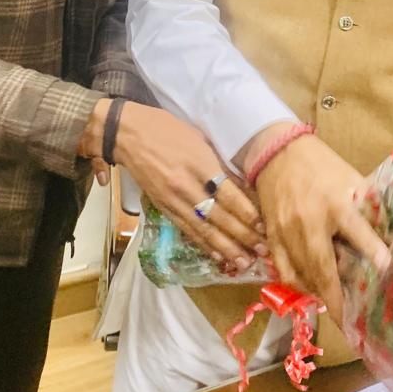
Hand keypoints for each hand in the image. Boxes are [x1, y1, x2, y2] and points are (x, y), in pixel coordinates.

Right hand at [80, 100, 266, 270]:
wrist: (128, 134)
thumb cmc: (167, 129)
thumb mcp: (200, 139)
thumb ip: (219, 164)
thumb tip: (241, 187)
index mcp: (200, 164)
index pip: (229, 195)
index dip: (247, 214)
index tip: (264, 227)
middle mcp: (188, 186)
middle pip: (219, 217)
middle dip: (243, 236)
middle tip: (262, 252)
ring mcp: (174, 200)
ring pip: (204, 229)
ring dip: (225, 248)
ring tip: (244, 263)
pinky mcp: (163, 208)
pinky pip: (187, 229)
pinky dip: (203, 244)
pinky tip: (217, 256)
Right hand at [242, 125, 389, 325]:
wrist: (277, 152)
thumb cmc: (321, 166)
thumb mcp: (350, 179)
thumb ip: (368, 206)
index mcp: (335, 202)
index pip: (357, 230)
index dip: (373, 251)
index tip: (388, 270)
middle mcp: (309, 221)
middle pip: (323, 267)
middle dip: (338, 300)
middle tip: (352, 323)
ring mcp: (287, 231)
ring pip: (303, 273)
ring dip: (319, 295)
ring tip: (337, 310)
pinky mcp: (272, 236)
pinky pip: (284, 269)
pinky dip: (298, 284)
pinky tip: (311, 291)